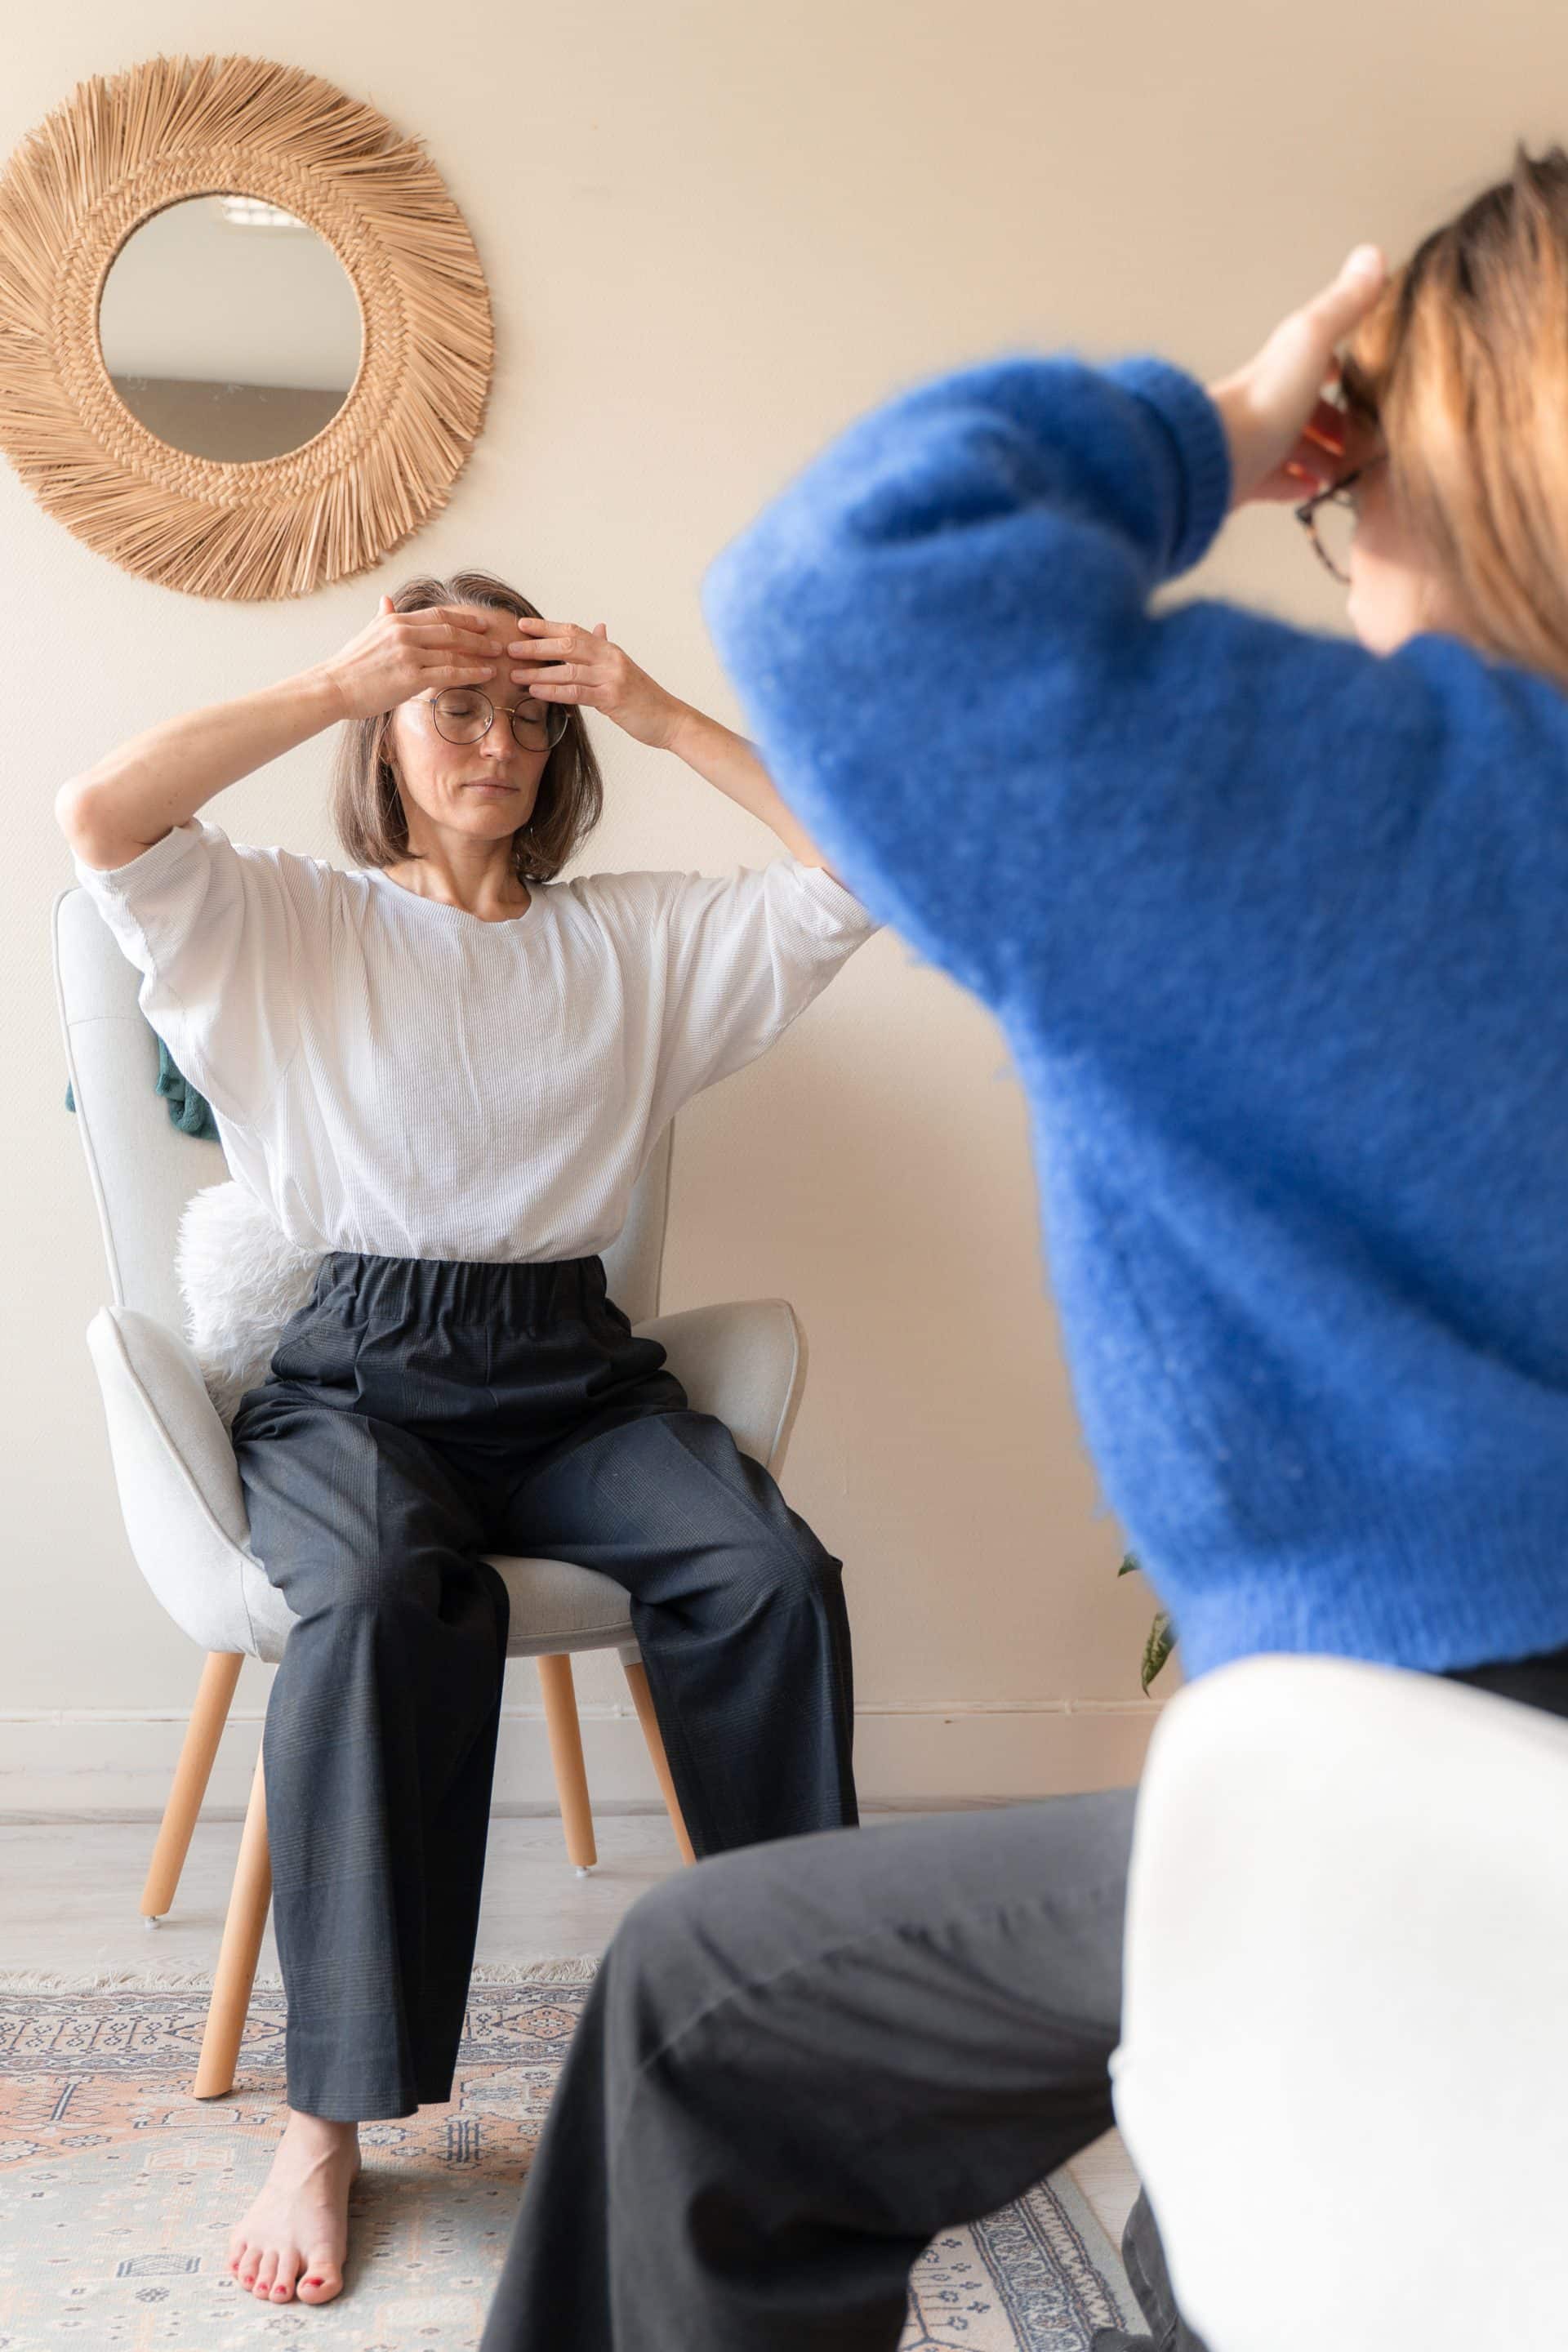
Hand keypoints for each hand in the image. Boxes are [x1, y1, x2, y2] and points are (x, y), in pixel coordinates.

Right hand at [315, 594, 513, 722]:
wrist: (334, 687)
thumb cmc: (349, 666)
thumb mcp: (367, 634)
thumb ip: (383, 617)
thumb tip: (386, 599)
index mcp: (395, 621)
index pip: (438, 615)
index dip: (463, 619)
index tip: (481, 623)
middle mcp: (404, 633)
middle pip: (451, 630)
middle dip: (477, 635)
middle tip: (497, 641)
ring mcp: (408, 654)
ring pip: (453, 651)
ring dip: (479, 654)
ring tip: (496, 659)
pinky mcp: (411, 677)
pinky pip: (449, 672)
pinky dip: (471, 672)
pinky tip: (485, 674)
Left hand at [506, 619, 686, 749]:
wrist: (670, 720)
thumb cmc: (644, 698)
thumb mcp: (623, 669)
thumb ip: (605, 649)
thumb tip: (597, 628)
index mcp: (609, 650)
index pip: (573, 631)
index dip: (546, 627)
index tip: (522, 625)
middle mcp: (610, 658)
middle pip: (567, 645)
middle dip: (536, 646)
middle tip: (511, 648)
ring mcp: (612, 677)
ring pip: (568, 670)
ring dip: (538, 672)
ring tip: (515, 675)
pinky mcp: (612, 699)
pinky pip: (577, 692)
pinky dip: (553, 691)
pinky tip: (536, 691)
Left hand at [1206, 244, 1388, 509]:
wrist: (1217, 458)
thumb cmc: (1265, 400)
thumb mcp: (1312, 339)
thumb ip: (1344, 304)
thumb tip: (1372, 255)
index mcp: (1282, 367)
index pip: (1315, 361)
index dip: (1339, 368)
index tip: (1361, 381)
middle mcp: (1266, 402)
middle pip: (1305, 409)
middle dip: (1334, 421)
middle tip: (1363, 438)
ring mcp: (1254, 443)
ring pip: (1292, 447)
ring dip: (1321, 456)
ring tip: (1347, 469)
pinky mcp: (1245, 480)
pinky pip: (1275, 483)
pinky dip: (1297, 485)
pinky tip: (1314, 491)